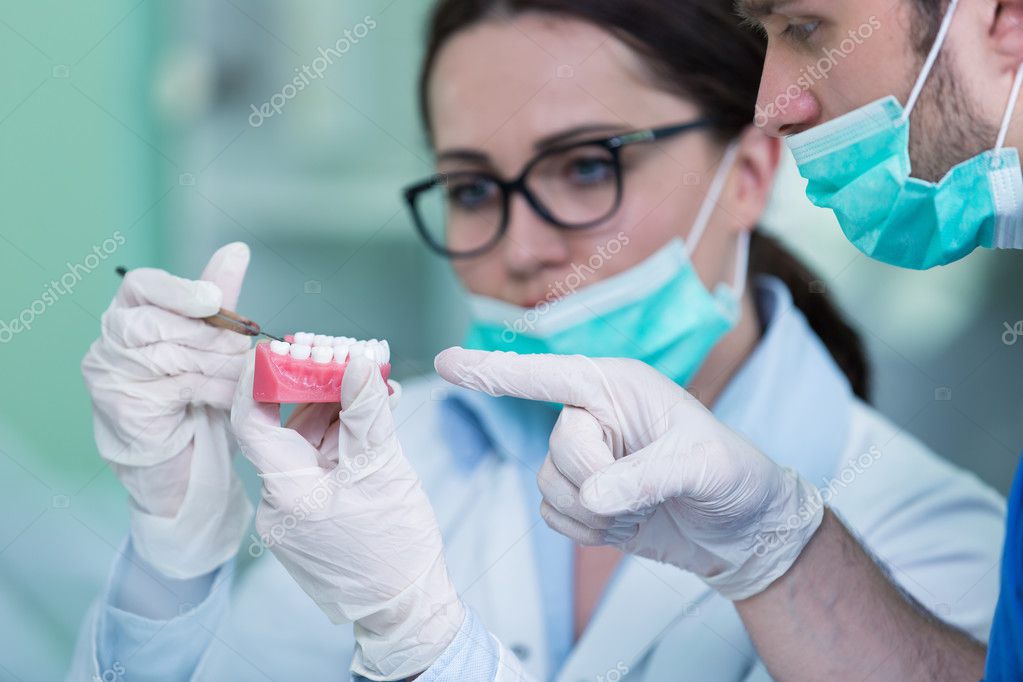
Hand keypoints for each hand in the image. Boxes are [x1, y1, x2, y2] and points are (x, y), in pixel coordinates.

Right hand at [81, 243, 253, 578]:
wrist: (177, 457)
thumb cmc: (190, 392)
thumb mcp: (207, 340)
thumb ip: (216, 298)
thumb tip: (236, 250)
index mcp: (130, 313)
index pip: (140, 285)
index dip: (178, 290)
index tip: (212, 300)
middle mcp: (111, 341)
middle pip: (157, 323)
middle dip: (211, 336)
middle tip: (245, 348)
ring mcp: (111, 376)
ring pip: (173, 356)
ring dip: (219, 365)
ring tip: (245, 372)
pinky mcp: (125, 408)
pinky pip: (180, 389)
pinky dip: (215, 389)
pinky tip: (233, 394)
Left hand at [231, 355, 463, 680]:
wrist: (406, 607)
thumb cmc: (394, 548)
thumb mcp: (383, 469)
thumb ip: (366, 412)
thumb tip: (357, 362)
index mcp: (287, 491)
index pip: (251, 420)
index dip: (260, 377)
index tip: (278, 347)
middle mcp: (278, 502)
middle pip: (286, 427)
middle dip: (317, 389)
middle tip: (346, 358)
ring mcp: (293, 512)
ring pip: (306, 445)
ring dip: (337, 412)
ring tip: (374, 387)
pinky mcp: (310, 516)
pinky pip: (318, 465)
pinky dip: (341, 440)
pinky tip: (370, 419)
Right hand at [435, 349, 823, 600]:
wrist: (741, 531)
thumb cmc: (733, 476)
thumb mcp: (703, 465)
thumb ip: (646, 475)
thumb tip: (594, 494)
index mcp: (618, 386)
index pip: (548, 375)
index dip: (494, 370)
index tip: (446, 362)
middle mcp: (594, 416)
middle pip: (556, 447)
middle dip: (597, 479)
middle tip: (646, 490)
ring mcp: (585, 459)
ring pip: (548, 485)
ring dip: (594, 511)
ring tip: (642, 507)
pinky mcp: (583, 498)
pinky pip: (554, 517)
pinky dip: (588, 531)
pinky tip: (627, 524)